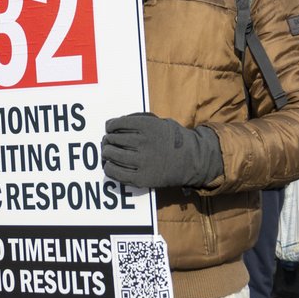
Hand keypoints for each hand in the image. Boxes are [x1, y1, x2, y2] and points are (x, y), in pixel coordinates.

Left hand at [100, 113, 222, 189]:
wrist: (192, 161)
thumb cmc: (172, 139)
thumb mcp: (159, 121)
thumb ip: (138, 119)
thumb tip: (112, 124)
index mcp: (148, 126)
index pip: (118, 124)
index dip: (110, 126)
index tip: (110, 128)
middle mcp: (144, 143)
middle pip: (113, 139)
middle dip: (108, 139)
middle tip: (108, 141)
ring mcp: (143, 161)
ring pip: (112, 155)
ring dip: (107, 152)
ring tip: (108, 152)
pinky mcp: (142, 178)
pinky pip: (116, 173)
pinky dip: (109, 168)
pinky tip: (110, 165)